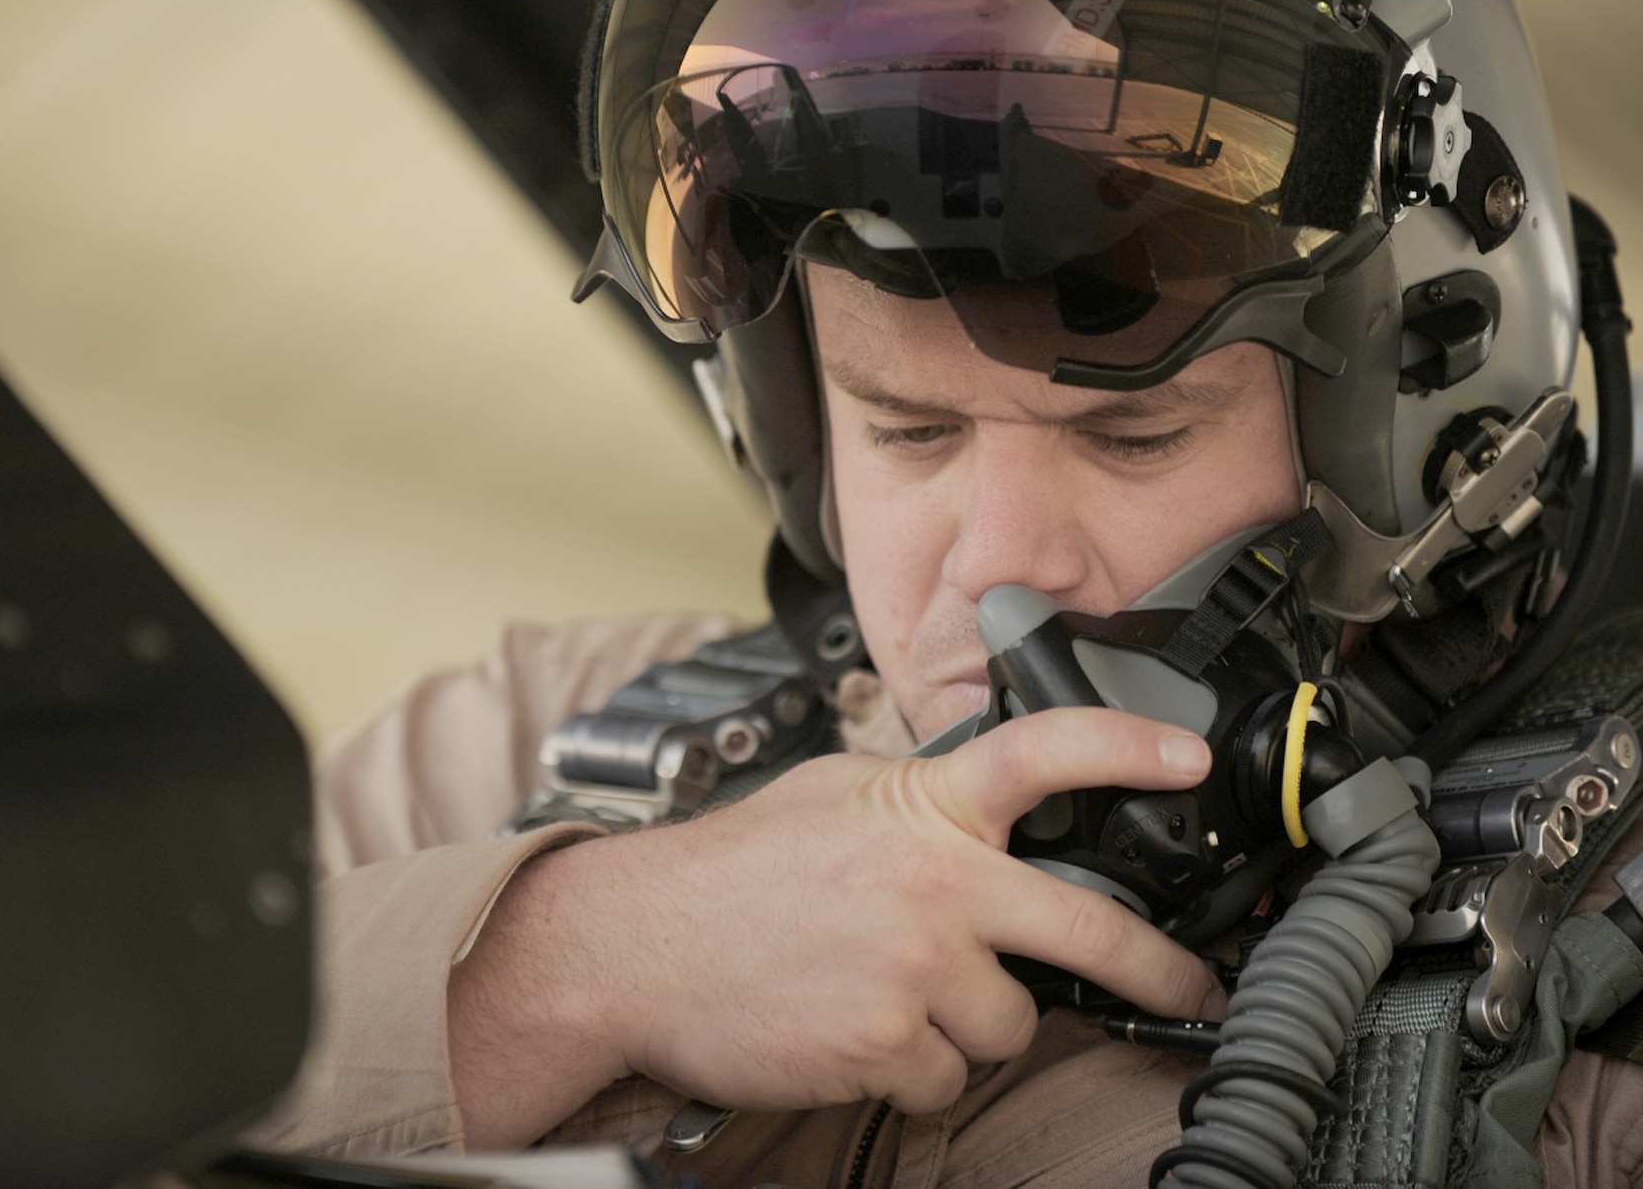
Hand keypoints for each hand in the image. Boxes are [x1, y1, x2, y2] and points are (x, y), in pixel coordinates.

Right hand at [448, 707, 1224, 1145]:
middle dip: (1161, 972)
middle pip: (1089, 931)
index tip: (1189, 759)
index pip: (1040, 753)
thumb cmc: (727, 873)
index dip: (1126, 748)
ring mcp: (914, 966)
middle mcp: (931, 880)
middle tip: (1196, 990)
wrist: (632, 946)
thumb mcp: (829, 798)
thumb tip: (987, 808)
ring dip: (966, 1024)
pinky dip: (912, 1069)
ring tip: (889, 997)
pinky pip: (947, 1079)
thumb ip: (917, 799)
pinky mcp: (887, 1044)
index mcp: (918, 805)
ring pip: (1010, 1025)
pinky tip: (853, 1032)